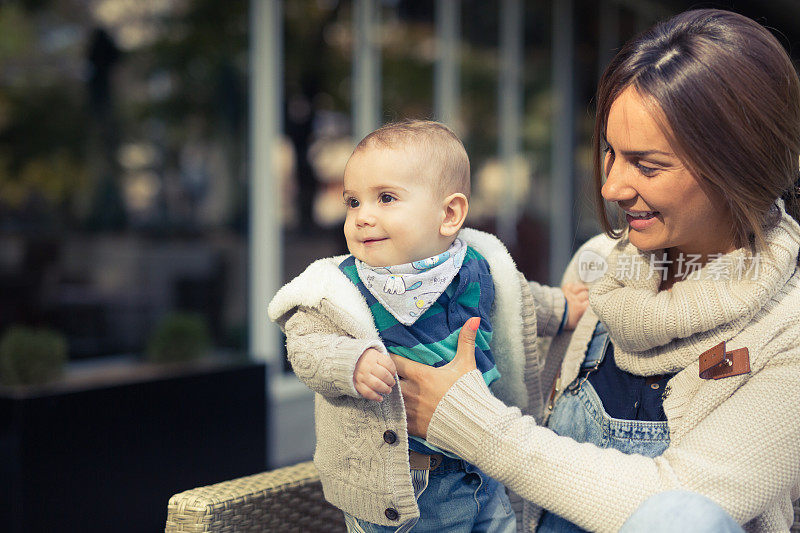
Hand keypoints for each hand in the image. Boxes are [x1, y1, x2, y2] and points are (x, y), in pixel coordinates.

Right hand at [353, 347, 396, 401]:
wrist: (345, 361)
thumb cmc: (364, 359)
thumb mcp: (374, 354)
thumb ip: (383, 361)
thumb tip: (393, 373)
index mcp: (373, 356)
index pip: (388, 364)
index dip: (393, 371)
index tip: (393, 373)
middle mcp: (367, 365)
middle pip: (384, 375)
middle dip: (391, 381)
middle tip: (392, 383)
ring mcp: (361, 375)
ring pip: (377, 385)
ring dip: (385, 389)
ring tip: (388, 390)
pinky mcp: (357, 384)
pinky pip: (368, 393)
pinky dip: (375, 397)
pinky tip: (380, 398)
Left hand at [391, 317, 479, 437]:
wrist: (474, 425)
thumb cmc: (469, 393)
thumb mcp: (466, 365)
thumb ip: (466, 341)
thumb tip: (474, 319)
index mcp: (421, 375)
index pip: (395, 362)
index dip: (391, 360)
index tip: (391, 358)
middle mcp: (412, 392)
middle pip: (389, 380)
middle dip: (389, 377)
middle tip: (390, 375)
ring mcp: (410, 410)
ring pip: (391, 399)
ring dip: (392, 395)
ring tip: (393, 392)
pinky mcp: (412, 426)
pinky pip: (396, 418)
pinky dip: (397, 413)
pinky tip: (401, 410)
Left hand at [562, 282, 588, 329]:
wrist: (551, 314)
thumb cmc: (564, 321)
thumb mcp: (576, 323)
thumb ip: (583, 319)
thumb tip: (589, 316)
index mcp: (580, 309)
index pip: (590, 303)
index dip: (590, 303)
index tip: (590, 304)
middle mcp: (576, 300)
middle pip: (586, 294)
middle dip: (588, 296)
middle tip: (588, 297)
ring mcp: (570, 294)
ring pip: (580, 287)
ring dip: (584, 288)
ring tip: (585, 290)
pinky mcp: (564, 290)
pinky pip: (571, 284)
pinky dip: (574, 285)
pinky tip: (576, 287)